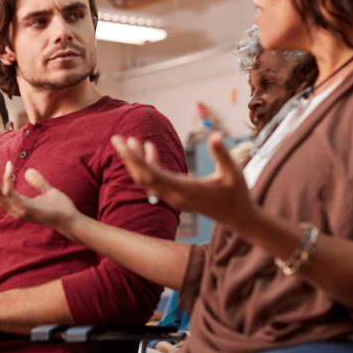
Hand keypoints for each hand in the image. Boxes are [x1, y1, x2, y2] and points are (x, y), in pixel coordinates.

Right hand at [0, 156, 80, 238]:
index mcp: (16, 205)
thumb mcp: (47, 191)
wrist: (71, 220)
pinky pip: (9, 193)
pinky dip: (7, 178)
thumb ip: (38, 182)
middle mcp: (13, 209)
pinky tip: (9, 165)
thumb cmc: (60, 208)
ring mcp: (17, 210)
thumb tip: (28, 171)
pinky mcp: (24, 209)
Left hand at [112, 132, 258, 233]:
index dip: (135, 159)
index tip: (123, 143)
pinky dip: (149, 164)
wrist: (237, 218)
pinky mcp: (174, 195)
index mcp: (184, 189)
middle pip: (142, 177)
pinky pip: (155, 180)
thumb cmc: (237, 195)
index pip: (151, 174)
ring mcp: (172, 197)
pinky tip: (149, 148)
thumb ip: (222, 155)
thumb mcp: (233, 173)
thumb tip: (215, 135)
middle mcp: (174, 195)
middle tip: (115, 138)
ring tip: (127, 140)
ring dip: (135, 161)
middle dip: (127, 158)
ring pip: (146, 179)